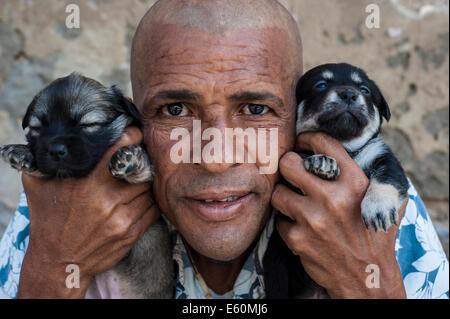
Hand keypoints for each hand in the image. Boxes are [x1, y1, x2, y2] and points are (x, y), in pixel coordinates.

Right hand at [18, 127, 158, 297]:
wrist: (57, 263)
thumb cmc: (48, 221)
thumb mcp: (38, 187)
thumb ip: (44, 163)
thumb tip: (47, 140)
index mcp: (87, 184)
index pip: (121, 151)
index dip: (132, 137)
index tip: (135, 133)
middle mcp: (107, 200)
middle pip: (141, 170)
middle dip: (142, 162)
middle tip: (140, 158)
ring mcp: (122, 219)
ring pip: (149, 190)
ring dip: (146, 183)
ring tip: (139, 178)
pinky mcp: (131, 233)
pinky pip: (153, 210)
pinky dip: (150, 202)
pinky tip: (141, 198)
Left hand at [272, 132, 406, 298]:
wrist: (367, 277)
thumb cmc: (376, 236)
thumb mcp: (386, 202)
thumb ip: (374, 176)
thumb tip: (358, 151)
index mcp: (355, 182)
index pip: (323, 143)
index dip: (307, 138)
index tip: (302, 143)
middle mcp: (332, 197)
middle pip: (289, 163)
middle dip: (288, 166)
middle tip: (292, 172)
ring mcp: (313, 218)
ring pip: (278, 192)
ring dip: (284, 196)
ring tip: (294, 202)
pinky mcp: (298, 238)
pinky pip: (279, 220)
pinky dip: (286, 223)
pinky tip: (299, 227)